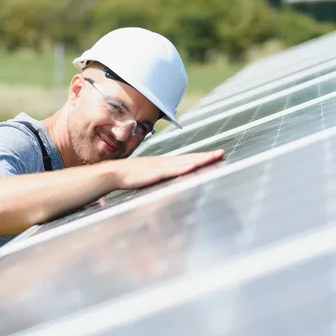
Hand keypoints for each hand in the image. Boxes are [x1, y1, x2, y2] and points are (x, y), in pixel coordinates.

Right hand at [110, 149, 224, 189]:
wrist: (113, 173)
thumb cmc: (128, 177)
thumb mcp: (147, 177)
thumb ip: (157, 178)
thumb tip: (166, 182)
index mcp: (164, 163)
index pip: (186, 159)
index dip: (200, 157)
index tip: (214, 155)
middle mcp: (165, 161)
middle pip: (190, 157)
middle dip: (206, 156)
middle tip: (222, 153)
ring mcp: (161, 166)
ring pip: (185, 161)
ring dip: (200, 159)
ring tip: (214, 157)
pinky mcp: (156, 172)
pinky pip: (174, 169)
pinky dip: (185, 166)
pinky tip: (195, 165)